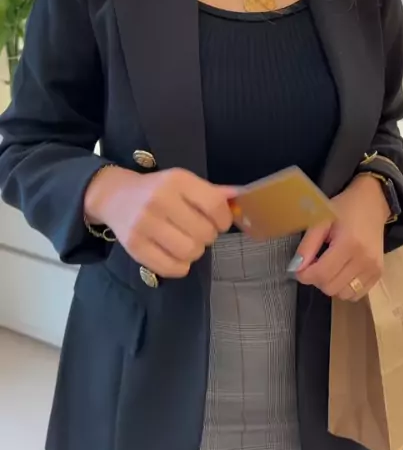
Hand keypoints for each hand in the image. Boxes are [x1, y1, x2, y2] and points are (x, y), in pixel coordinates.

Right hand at [85, 166, 234, 277]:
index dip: (224, 219)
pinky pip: (172, 268)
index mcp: (176, 180)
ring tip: (187, 242)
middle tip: (198, 231)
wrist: (114, 196)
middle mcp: (159, 200)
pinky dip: (180, 266)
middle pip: (204, 233)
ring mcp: (145, 224)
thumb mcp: (182, 183)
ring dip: (195, 252)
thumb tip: (240, 197)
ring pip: (190, 252)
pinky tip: (175, 254)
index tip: (219, 222)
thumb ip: (211, 192)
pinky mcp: (134, 246)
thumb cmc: (156, 190)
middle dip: (208, 236)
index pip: (214, 205)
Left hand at [290, 175, 388, 300]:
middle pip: (331, 287)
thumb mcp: (320, 220)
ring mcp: (374, 269)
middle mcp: (364, 260)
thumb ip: (307, 245)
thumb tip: (296, 268)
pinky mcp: (379, 274)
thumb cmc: (343, 209)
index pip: (321, 274)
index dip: (304, 275)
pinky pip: (357, 294)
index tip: (299, 267)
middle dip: (317, 279)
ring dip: (331, 285)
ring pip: (343, 294)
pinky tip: (342, 272)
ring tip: (330, 267)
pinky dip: (345, 288)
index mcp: (349, 244)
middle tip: (316, 262)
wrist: (372, 203)